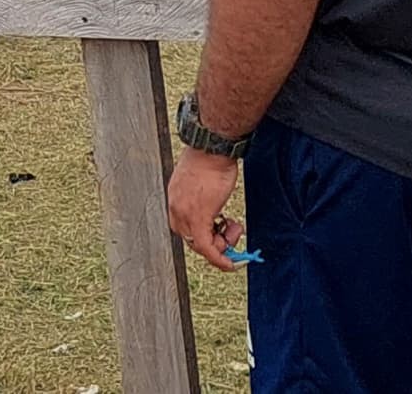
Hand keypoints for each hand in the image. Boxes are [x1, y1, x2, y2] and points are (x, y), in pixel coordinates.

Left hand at [166, 148, 244, 270]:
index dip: (203, 234)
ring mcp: (185, 214)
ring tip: (236, 229)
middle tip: (232, 232)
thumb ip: (203, 195)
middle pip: (192, 239)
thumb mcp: (202, 179)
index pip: (184, 227)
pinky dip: (219, 259)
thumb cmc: (212, 158)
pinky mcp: (199, 218)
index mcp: (175, 198)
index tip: (219, 235)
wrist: (213, 148)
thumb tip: (214, 205)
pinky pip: (207, 248)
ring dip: (222, 246)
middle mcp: (175, 208)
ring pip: (201, 246)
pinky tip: (231, 263)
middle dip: (214, 242)